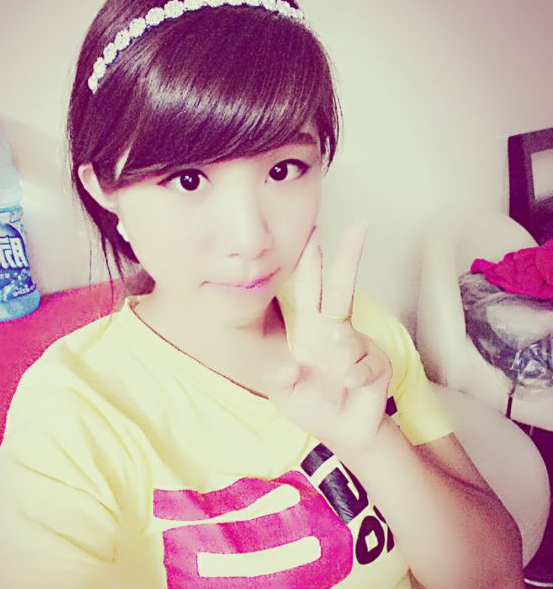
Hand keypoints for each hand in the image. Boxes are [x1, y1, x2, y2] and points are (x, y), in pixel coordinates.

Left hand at [266, 221, 392, 456]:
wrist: (341, 431)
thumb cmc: (311, 403)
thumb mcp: (284, 391)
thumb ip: (281, 379)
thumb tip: (292, 367)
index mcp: (310, 329)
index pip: (310, 289)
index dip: (310, 263)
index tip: (313, 234)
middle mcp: (335, 330)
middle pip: (342, 287)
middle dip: (349, 256)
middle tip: (359, 226)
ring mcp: (358, 344)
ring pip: (346, 340)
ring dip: (337, 363)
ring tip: (335, 382)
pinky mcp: (377, 363)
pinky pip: (362, 367)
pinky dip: (352, 380)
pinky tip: (349, 388)